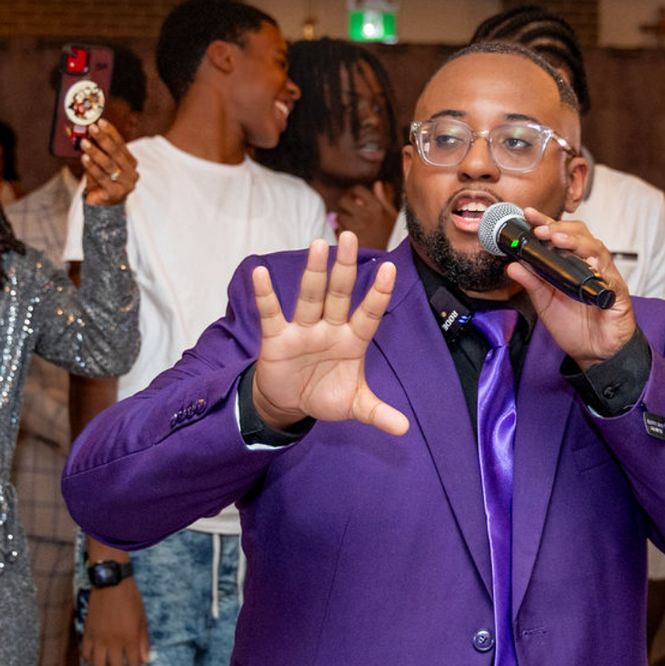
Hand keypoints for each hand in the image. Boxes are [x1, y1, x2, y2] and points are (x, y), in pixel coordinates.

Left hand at [79, 118, 138, 205]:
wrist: (103, 206)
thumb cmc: (101, 180)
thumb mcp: (101, 163)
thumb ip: (98, 149)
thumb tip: (88, 131)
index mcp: (131, 162)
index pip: (121, 144)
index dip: (111, 132)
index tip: (100, 121)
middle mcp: (131, 173)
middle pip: (116, 153)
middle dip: (103, 139)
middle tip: (92, 128)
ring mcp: (125, 185)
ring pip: (109, 165)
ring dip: (95, 152)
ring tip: (84, 142)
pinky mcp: (115, 194)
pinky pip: (102, 178)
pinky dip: (92, 167)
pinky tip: (84, 158)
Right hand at [81, 577, 149, 665]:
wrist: (111, 583)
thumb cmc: (131, 599)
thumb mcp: (143, 620)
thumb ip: (143, 642)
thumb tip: (145, 661)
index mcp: (129, 639)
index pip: (133, 665)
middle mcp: (113, 642)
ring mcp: (98, 639)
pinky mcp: (87, 633)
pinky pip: (86, 654)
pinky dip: (89, 663)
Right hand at [250, 234, 407, 434]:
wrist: (291, 404)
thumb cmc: (326, 395)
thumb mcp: (354, 405)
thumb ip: (378, 413)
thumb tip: (404, 429)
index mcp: (353, 340)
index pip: (369, 314)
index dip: (378, 294)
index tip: (391, 268)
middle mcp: (330, 328)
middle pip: (339, 294)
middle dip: (345, 268)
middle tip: (350, 236)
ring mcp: (303, 330)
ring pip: (310, 297)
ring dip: (313, 273)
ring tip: (318, 244)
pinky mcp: (277, 338)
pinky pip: (271, 313)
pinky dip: (265, 295)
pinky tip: (260, 273)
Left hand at [335, 182, 396, 246]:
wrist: (392, 264)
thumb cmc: (393, 239)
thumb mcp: (393, 218)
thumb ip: (384, 199)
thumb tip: (377, 184)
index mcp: (378, 207)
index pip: (357, 190)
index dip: (354, 193)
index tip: (354, 198)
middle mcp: (366, 215)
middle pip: (344, 201)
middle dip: (345, 206)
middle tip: (349, 213)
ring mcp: (356, 228)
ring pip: (339, 216)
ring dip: (343, 220)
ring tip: (352, 228)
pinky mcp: (348, 242)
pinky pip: (338, 231)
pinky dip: (341, 234)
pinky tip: (349, 240)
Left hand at [508, 208, 635, 370]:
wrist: (595, 353)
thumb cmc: (575, 326)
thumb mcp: (545, 303)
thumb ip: (532, 283)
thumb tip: (512, 265)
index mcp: (572, 264)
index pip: (560, 235)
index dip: (546, 222)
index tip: (528, 214)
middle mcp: (590, 265)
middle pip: (581, 235)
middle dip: (560, 228)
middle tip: (541, 229)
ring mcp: (605, 278)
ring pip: (596, 250)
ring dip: (576, 242)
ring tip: (558, 240)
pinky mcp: (617, 295)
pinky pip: (611, 279)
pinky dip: (600, 271)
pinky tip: (590, 265)